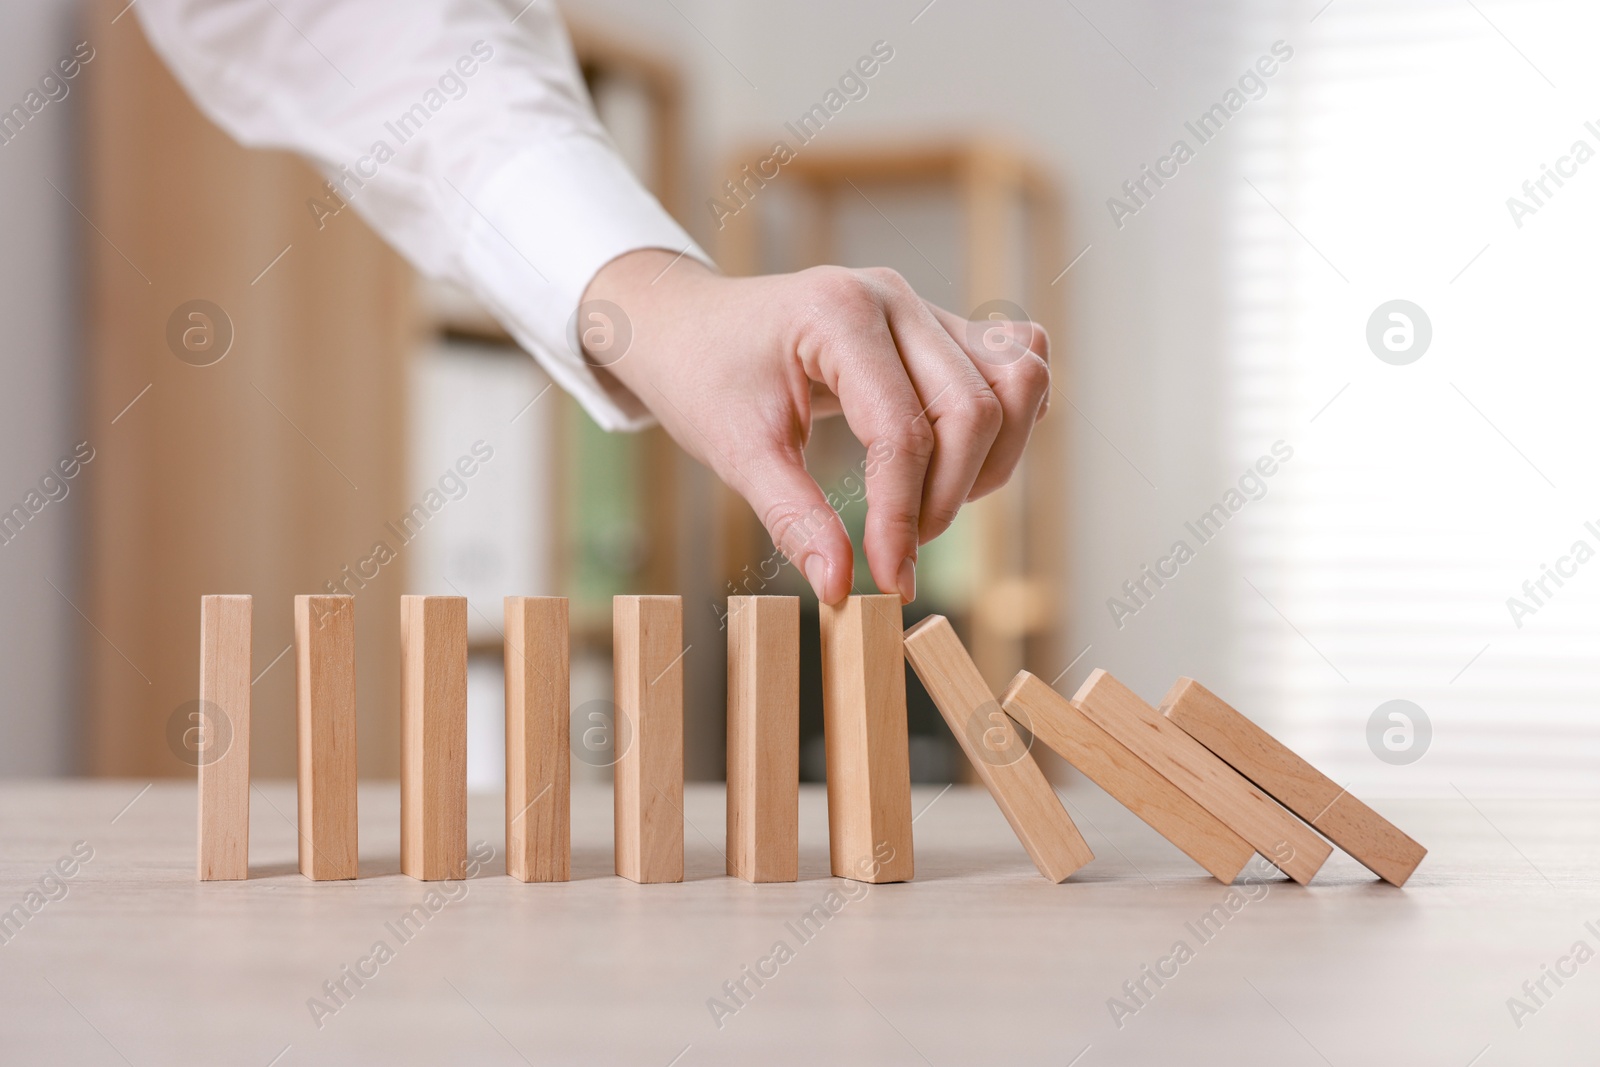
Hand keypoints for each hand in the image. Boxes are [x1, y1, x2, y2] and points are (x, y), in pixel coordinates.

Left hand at [580, 249, 1050, 605]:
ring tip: (928, 504)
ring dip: (991, 460)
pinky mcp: (939, 325)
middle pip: (975, 408)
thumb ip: (792, 518)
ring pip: (1017, 381)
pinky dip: (1007, 421)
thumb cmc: (703, 377)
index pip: (903, 431)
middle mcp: (894, 298)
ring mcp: (924, 306)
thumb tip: (840, 588)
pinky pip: (1015, 365)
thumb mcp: (734, 452)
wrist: (686, 324)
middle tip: (898, 548)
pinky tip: (959, 462)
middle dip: (949, 497)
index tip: (889, 580)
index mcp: (838, 315)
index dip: (902, 517)